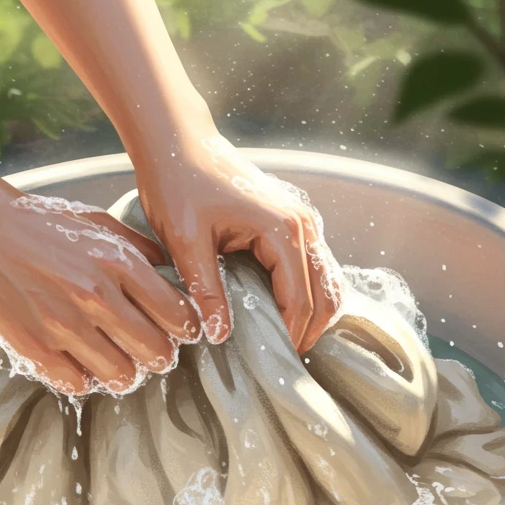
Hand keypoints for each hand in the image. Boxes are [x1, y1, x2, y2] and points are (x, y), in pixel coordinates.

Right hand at [0, 189, 201, 395]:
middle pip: (156, 351)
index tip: (178, 332)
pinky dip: (85, 380)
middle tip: (151, 353)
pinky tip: (82, 365)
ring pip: (122, 375)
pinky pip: (78, 384)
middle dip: (160, 356)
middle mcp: (97, 296)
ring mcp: (65, 326)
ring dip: (125, 373)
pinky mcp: (36, 348)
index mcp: (118, 263)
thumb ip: (137, 248)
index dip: (184, 328)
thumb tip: (171, 271)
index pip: (177, 314)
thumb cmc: (39, 224)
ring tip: (118, 364)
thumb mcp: (97, 222)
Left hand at [134, 133, 343, 354]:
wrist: (178, 141)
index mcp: (283, 230)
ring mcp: (302, 221)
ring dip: (312, 314)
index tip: (269, 362)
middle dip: (309, 331)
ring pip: (326, 281)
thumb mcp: (185, 242)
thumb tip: (220, 336)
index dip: (289, 335)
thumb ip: (206, 290)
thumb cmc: (178, 184)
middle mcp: (303, 224)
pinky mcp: (291, 222)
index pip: (301, 300)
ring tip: (282, 342)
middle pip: (326, 294)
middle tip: (281, 361)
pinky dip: (307, 294)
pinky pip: (313, 267)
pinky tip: (279, 314)